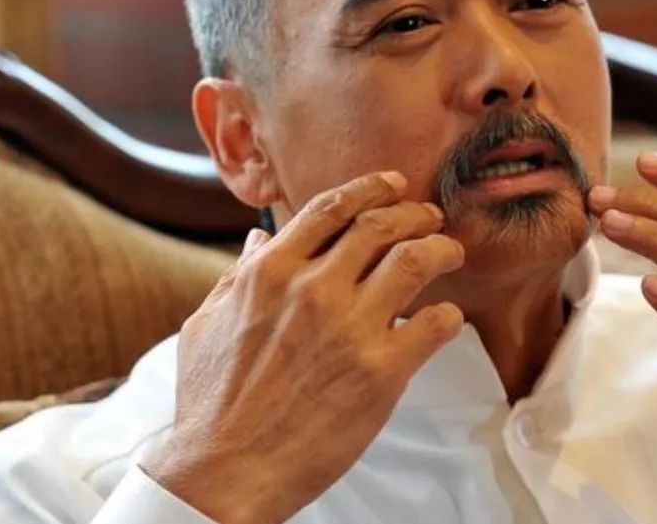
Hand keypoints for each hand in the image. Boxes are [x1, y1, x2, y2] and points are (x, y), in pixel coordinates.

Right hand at [144, 172, 464, 522]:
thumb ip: (237, 276)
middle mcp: (314, 288)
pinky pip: (435, 324)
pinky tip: (444, 318)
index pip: (332, 207)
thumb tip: (259, 238)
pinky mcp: (381, 370)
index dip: (371, 187)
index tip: (394, 184)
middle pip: (382, 224)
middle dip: (414, 212)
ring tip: (451, 253)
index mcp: (271, 272)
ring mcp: (350, 326)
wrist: (226, 471)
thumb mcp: (206, 324)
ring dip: (442, 249)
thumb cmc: (211, 403)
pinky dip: (447, 315)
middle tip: (430, 217)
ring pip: (416, 259)